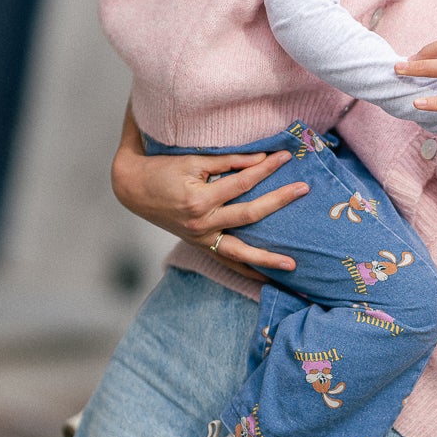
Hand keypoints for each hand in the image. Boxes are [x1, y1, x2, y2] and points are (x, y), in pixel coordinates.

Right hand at [110, 107, 307, 276]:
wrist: (132, 188)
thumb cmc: (161, 169)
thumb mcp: (192, 160)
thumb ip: (227, 162)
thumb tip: (260, 158)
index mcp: (199, 199)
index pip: (242, 182)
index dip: (265, 168)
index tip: (285, 157)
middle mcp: (201, 223)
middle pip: (249, 214)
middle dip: (279, 201)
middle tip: (304, 190)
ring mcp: (200, 238)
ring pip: (239, 252)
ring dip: (266, 260)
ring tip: (293, 266)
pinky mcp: (198, 244)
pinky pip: (226, 261)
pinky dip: (245, 270)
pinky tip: (265, 279)